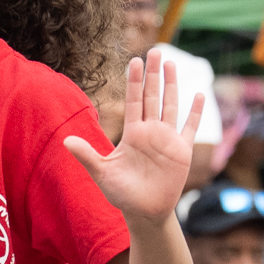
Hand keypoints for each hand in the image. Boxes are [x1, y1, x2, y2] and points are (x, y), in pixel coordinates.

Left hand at [64, 52, 204, 224]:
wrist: (144, 212)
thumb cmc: (121, 194)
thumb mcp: (102, 173)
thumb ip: (87, 155)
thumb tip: (65, 140)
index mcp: (132, 133)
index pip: (133, 101)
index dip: (134, 81)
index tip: (134, 60)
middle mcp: (150, 132)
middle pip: (152, 96)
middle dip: (153, 74)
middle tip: (155, 51)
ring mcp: (167, 139)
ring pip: (170, 105)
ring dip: (172, 85)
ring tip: (171, 64)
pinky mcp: (181, 151)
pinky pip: (190, 127)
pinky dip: (195, 112)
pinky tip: (198, 94)